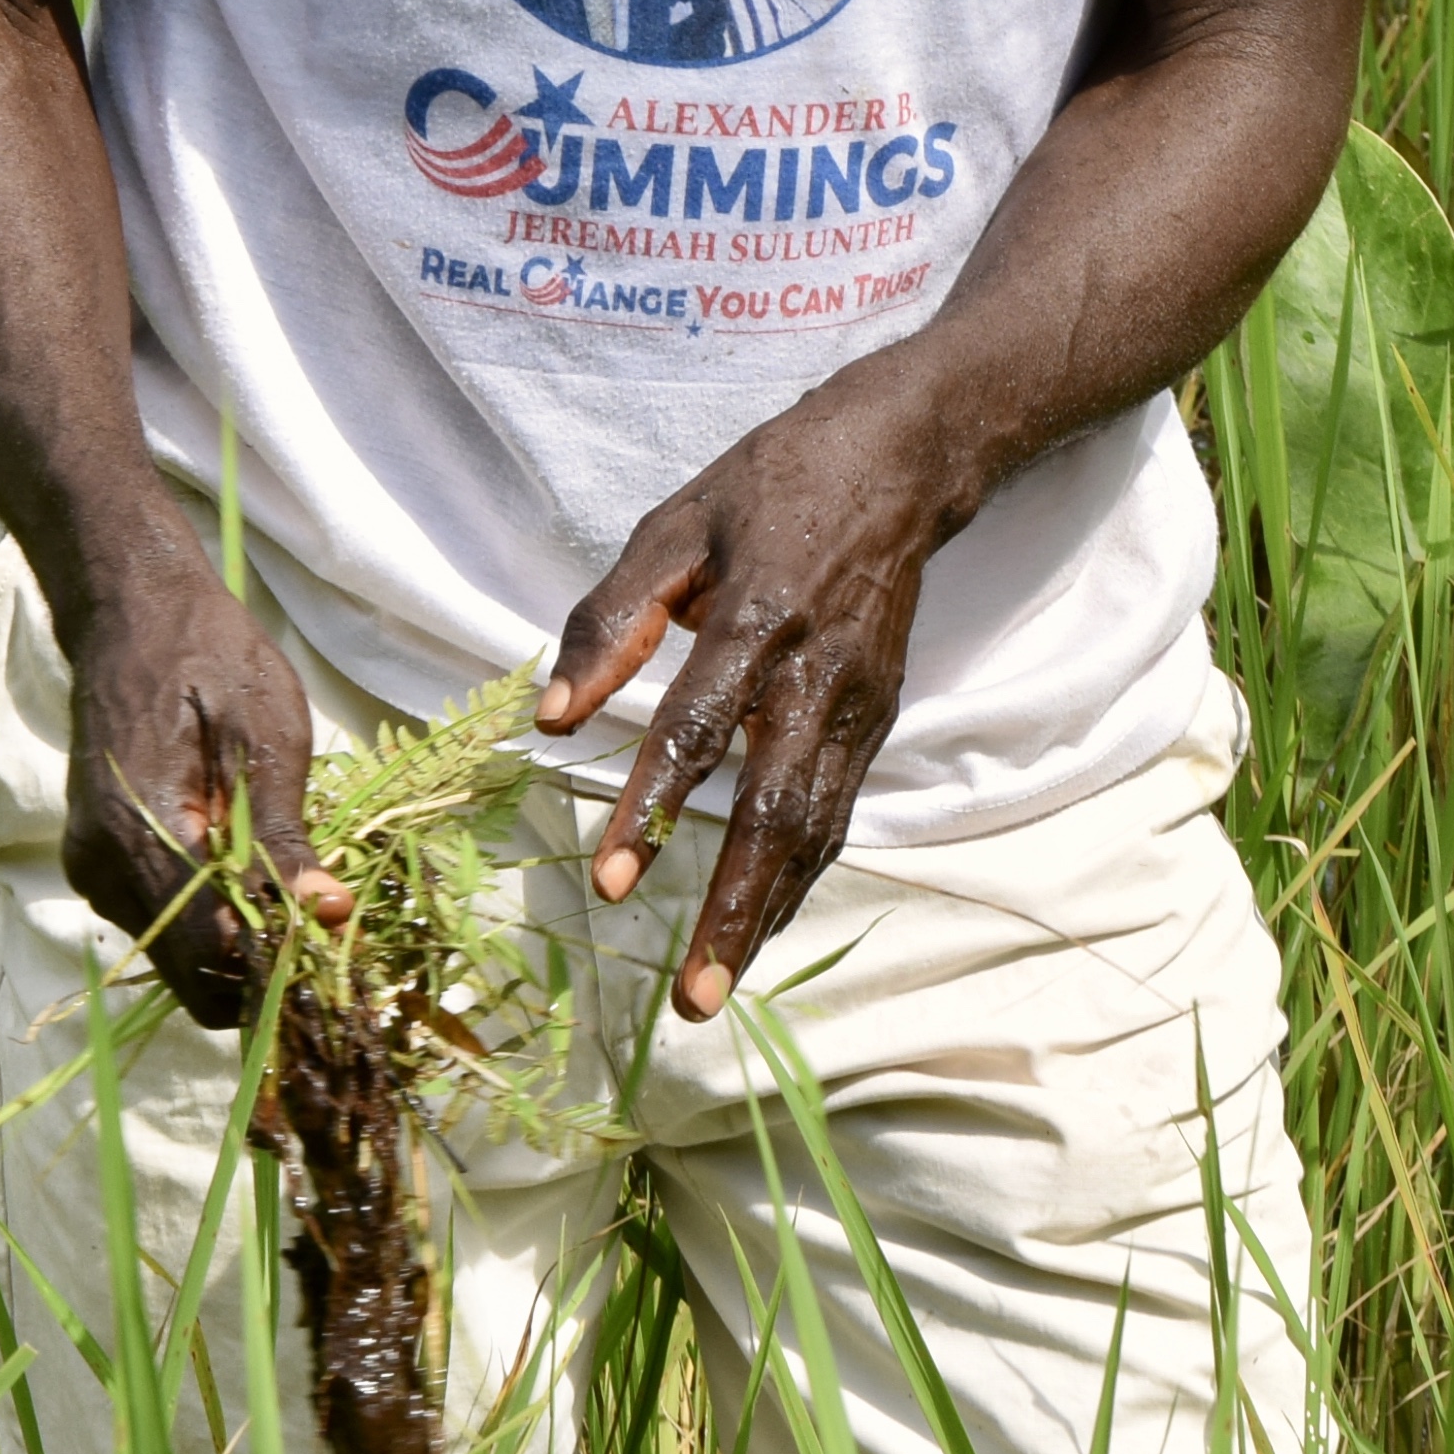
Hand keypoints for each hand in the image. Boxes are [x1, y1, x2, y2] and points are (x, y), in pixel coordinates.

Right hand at [56, 572, 349, 1028]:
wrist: (131, 616)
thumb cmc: (209, 659)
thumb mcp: (266, 735)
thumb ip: (285, 837)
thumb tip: (329, 914)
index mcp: (143, 833)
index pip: (210, 956)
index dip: (278, 969)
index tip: (333, 947)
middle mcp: (103, 868)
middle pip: (190, 974)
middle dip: (260, 969)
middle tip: (320, 923)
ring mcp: (92, 870)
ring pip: (174, 957)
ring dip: (234, 945)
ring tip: (284, 886)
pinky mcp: (94, 864)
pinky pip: (157, 923)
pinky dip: (205, 919)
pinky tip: (241, 870)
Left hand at [528, 375, 967, 1020]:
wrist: (901, 459)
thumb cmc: (770, 487)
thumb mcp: (677, 524)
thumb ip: (613, 618)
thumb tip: (552, 715)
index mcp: (758, 618)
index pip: (698, 730)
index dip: (652, 809)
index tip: (612, 884)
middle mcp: (818, 674)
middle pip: (776, 811)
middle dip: (733, 909)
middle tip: (692, 995)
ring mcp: (859, 701)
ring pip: (816, 828)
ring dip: (770, 914)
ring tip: (719, 985)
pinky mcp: (879, 714)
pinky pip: (837, 811)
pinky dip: (802, 875)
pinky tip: (766, 920)